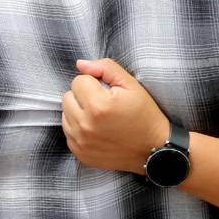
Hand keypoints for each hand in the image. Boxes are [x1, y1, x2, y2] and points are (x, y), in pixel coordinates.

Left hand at [61, 58, 168, 172]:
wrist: (153, 149)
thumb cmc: (145, 115)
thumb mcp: (132, 85)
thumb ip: (105, 68)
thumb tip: (80, 64)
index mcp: (98, 105)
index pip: (78, 81)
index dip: (94, 82)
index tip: (108, 92)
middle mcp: (85, 125)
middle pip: (67, 97)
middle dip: (83, 96)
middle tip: (103, 103)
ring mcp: (81, 142)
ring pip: (65, 114)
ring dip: (79, 111)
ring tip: (100, 117)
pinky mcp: (80, 153)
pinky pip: (68, 132)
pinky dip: (78, 128)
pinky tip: (96, 129)